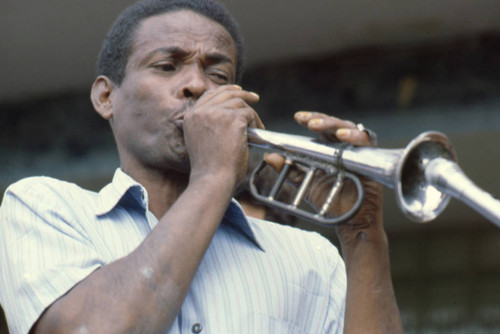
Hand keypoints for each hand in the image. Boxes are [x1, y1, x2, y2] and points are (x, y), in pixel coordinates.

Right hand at [184, 85, 263, 184]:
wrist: (213, 179)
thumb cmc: (210, 169)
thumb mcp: (200, 141)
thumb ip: (208, 125)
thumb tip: (228, 115)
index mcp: (191, 116)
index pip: (209, 95)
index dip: (225, 92)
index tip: (237, 92)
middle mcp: (201, 111)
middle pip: (225, 94)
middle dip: (242, 94)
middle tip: (254, 98)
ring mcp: (216, 113)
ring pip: (240, 104)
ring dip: (251, 116)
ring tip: (256, 130)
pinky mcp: (232, 119)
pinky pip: (249, 114)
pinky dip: (256, 124)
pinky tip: (255, 137)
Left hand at [265, 111, 381, 234]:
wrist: (348, 221)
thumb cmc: (330, 201)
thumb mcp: (304, 183)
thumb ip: (289, 169)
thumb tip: (270, 156)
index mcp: (330, 149)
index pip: (322, 128)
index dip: (311, 119)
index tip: (297, 117)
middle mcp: (344, 147)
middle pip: (335, 124)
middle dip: (320, 119)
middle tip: (305, 120)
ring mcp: (358, 151)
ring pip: (349, 128)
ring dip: (333, 124)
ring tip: (316, 126)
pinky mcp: (370, 159)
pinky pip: (366, 141)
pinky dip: (354, 136)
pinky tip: (342, 136)